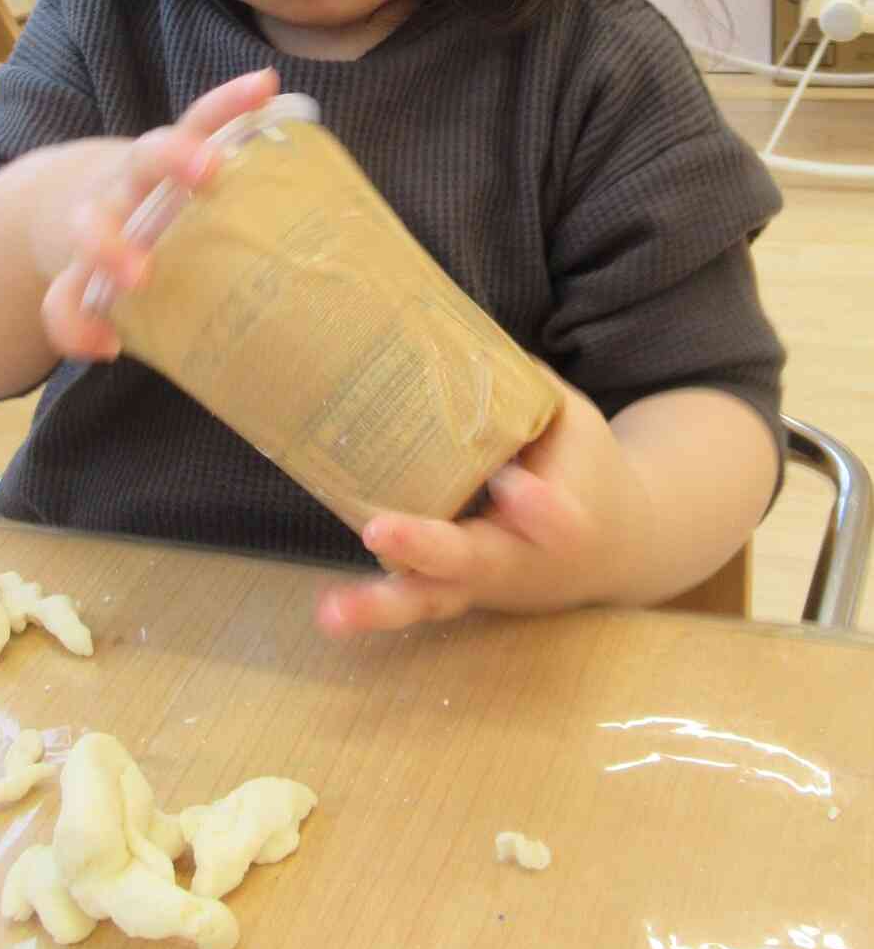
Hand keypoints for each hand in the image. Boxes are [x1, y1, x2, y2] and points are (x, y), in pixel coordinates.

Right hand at [39, 67, 279, 362]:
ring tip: (137, 278)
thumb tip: (355, 242)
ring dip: (110, 247)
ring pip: (88, 224)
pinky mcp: (73, 273)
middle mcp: (134, 182)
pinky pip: (62, 300)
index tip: (264, 86)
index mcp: (174, 158)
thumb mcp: (197, 190)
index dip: (231, 102)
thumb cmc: (165, 213)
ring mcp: (98, 224)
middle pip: (148, 154)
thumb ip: (254, 200)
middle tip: (209, 171)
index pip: (203, 116)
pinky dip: (75, 325)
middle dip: (176, 157)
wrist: (68, 210)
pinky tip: (104, 346)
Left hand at [315, 375, 650, 634]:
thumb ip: (526, 386)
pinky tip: (329, 608)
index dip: (538, 507)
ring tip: (331, 612)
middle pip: (475, 564)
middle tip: (378, 531)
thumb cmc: (586, 468)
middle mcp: (524, 560)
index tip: (514, 485)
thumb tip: (459, 336)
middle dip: (426, 548)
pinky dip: (375, 608)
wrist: (618, 549)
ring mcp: (487, 585)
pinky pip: (417, 600)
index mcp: (570, 517)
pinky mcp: (459, 593)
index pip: (559, 518)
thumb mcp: (574, 421)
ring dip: (383, 606)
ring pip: (436, 599)